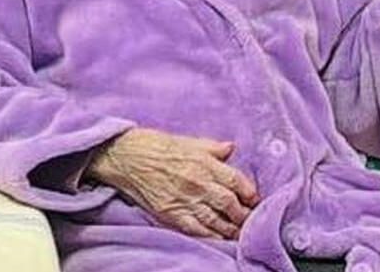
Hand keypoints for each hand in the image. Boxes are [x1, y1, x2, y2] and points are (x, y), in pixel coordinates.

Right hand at [84, 127, 259, 239]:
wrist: (125, 156)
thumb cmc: (155, 146)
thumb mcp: (188, 141)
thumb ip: (212, 147)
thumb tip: (231, 148)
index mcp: (204, 162)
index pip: (236, 181)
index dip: (249, 192)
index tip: (254, 199)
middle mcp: (198, 182)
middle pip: (229, 203)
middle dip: (243, 213)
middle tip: (250, 219)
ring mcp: (185, 200)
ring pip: (216, 220)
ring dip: (231, 228)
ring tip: (239, 232)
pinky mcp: (171, 214)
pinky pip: (196, 229)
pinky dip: (210, 236)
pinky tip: (218, 238)